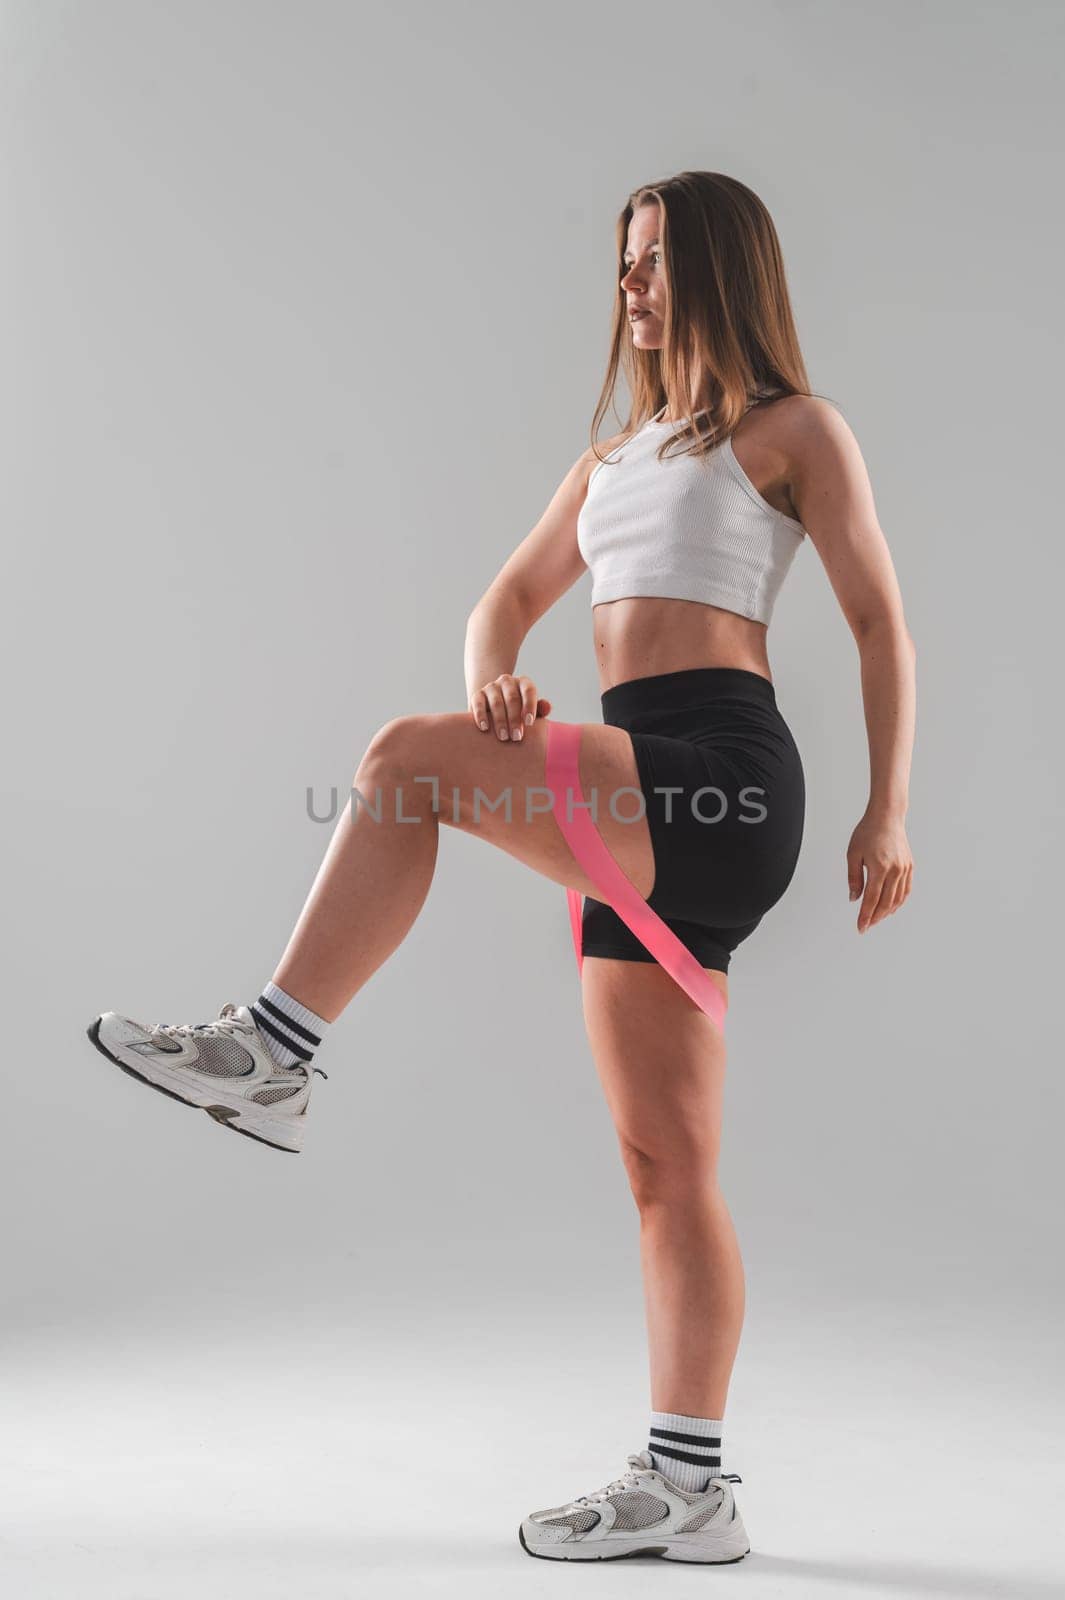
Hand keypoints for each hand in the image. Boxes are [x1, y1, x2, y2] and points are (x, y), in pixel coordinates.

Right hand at [469, 674, 552, 741]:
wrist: (495, 706)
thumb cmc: (519, 711)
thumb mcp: (531, 709)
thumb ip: (540, 709)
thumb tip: (547, 707)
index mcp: (523, 683)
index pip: (528, 691)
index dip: (529, 706)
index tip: (529, 723)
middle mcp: (507, 681)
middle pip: (512, 698)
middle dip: (515, 719)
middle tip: (517, 737)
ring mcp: (491, 687)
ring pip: (496, 702)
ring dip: (500, 721)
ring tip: (504, 737)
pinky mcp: (477, 695)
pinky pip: (478, 703)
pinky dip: (481, 715)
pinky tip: (485, 728)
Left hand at [846, 806, 912, 932]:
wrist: (887, 817)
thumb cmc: (868, 832)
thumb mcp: (853, 854)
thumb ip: (854, 878)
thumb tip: (854, 898)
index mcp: (879, 867)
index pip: (872, 899)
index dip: (865, 916)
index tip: (860, 927)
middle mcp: (895, 870)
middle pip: (886, 902)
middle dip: (875, 917)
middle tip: (866, 926)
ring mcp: (904, 869)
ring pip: (898, 898)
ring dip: (887, 912)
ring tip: (876, 918)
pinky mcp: (909, 867)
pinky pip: (906, 890)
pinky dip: (898, 901)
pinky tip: (890, 907)